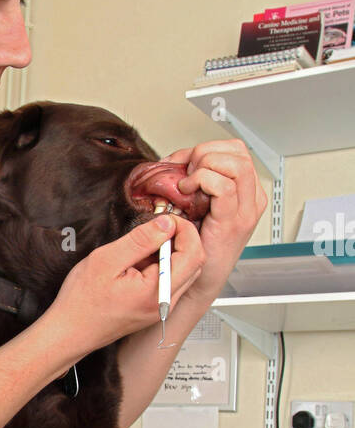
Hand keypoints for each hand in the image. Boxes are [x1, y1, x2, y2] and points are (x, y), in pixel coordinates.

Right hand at [48, 213, 204, 358]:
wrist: (70, 332)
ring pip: (186, 272)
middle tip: (158, 228)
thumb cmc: (82, 301)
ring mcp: (162, 308)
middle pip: (196, 263)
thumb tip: (166, 224)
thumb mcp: (107, 260)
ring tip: (145, 246)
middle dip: (182, 239)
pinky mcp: (156, 309)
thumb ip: (140, 240)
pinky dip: (164, 265)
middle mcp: (166, 303)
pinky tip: (140, 262)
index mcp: (158, 291)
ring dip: (173, 252)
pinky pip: (172, 281)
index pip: (193, 253)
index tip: (166, 219)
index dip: (184, 229)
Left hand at [165, 138, 266, 307]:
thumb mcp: (196, 203)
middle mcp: (251, 198)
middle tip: (186, 172)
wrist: (196, 278)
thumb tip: (176, 161)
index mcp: (245, 190)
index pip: (234, 149)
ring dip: (205, 166)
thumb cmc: (195, 244)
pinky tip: (187, 191)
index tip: (183, 163)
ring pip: (236, 164)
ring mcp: (245, 210)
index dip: (206, 148)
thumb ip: (193, 179)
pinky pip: (225, 187)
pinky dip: (203, 181)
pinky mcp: (232, 222)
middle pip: (238, 151)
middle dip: (205, 154)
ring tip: (188, 183)